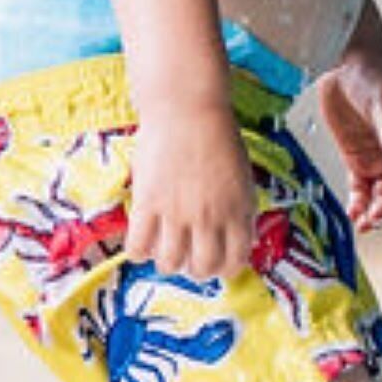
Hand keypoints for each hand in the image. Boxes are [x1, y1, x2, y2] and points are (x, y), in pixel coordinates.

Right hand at [124, 95, 255, 284]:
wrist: (188, 110)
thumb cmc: (217, 137)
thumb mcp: (243, 177)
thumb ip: (241, 208)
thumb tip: (241, 236)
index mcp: (238, 210)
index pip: (235, 259)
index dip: (226, 269)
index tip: (218, 267)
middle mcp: (209, 216)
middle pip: (203, 266)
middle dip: (197, 270)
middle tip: (189, 261)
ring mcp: (177, 212)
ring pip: (170, 262)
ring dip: (168, 264)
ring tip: (165, 253)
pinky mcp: (148, 203)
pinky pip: (139, 245)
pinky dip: (139, 252)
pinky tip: (142, 244)